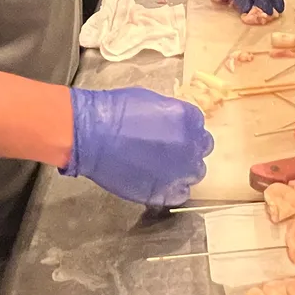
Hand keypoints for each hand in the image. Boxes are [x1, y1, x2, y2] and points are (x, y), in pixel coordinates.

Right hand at [62, 87, 212, 206]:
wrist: (93, 133)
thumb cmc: (116, 110)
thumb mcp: (153, 101)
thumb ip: (172, 115)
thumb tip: (175, 125)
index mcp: (189, 119)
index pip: (199, 127)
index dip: (186, 131)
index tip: (175, 133)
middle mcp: (190, 146)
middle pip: (201, 151)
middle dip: (188, 150)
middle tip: (169, 150)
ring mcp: (179, 172)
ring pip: (194, 174)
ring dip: (182, 170)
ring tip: (162, 168)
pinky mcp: (164, 192)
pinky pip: (180, 194)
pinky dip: (172, 190)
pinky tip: (159, 183)